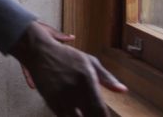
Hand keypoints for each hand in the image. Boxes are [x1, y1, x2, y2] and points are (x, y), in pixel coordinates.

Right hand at [11, 21, 126, 116]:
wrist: (39, 51)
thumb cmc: (67, 56)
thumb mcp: (90, 62)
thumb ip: (107, 78)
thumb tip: (123, 91)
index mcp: (87, 80)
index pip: (100, 110)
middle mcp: (75, 91)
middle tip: (95, 115)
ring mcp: (61, 98)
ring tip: (86, 114)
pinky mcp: (51, 102)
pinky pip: (63, 116)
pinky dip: (70, 116)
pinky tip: (75, 113)